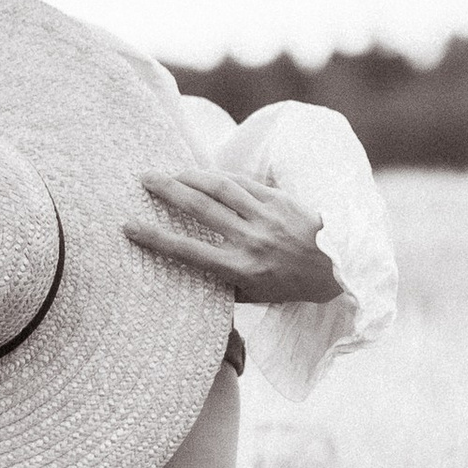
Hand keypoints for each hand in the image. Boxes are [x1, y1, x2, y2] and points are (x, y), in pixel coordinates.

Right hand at [125, 166, 346, 308]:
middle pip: (199, 208)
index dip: (154, 238)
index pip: (188, 251)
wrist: (338, 268)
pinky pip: (243, 182)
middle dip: (167, 190)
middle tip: (144, 179)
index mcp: (240, 268)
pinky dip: (220, 175)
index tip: (129, 227)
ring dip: (190, 175)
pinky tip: (205, 173)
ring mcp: (265, 216)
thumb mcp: (254, 295)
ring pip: (220, 187)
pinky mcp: (279, 199)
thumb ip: (223, 283)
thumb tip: (187, 273)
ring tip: (171, 171)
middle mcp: (250, 240)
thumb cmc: (290, 285)